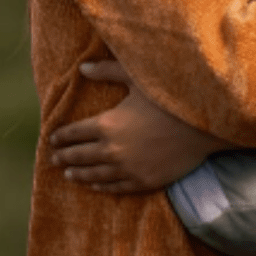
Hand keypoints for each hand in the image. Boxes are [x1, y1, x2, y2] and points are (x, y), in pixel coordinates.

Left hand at [49, 60, 230, 192]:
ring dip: (79, 174)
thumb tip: (82, 67)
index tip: (52, 138)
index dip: (61, 136)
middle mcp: (112, 150)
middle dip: (64, 156)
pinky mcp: (144, 181)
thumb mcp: (137, 79)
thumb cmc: (169, 99)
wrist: (203, 127)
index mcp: (107, 124)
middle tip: (54, 158)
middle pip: (80, 155)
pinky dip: (101, 187)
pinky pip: (116, 187)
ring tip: (68, 174)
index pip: (74, 133)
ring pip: (95, 175)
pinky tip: (94, 186)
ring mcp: (128, 169)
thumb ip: (108, 71)